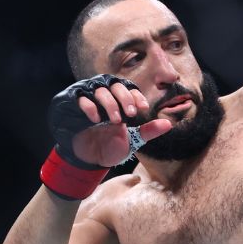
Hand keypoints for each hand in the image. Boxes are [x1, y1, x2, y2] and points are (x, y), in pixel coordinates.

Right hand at [48, 74, 169, 167]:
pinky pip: (81, 98)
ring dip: (110, 104)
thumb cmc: (111, 146)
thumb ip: (148, 131)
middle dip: (125, 98)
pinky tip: (96, 119)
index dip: (136, 96)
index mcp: (119, 101)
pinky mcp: (73, 105)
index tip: (143, 108)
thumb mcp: (133, 140)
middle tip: (131, 114)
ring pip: (100, 90)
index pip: (129, 88)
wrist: (90, 158)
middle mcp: (105, 96)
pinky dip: (90, 106)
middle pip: (116, 85)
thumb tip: (169, 125)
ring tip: (116, 121)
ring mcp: (89, 99)